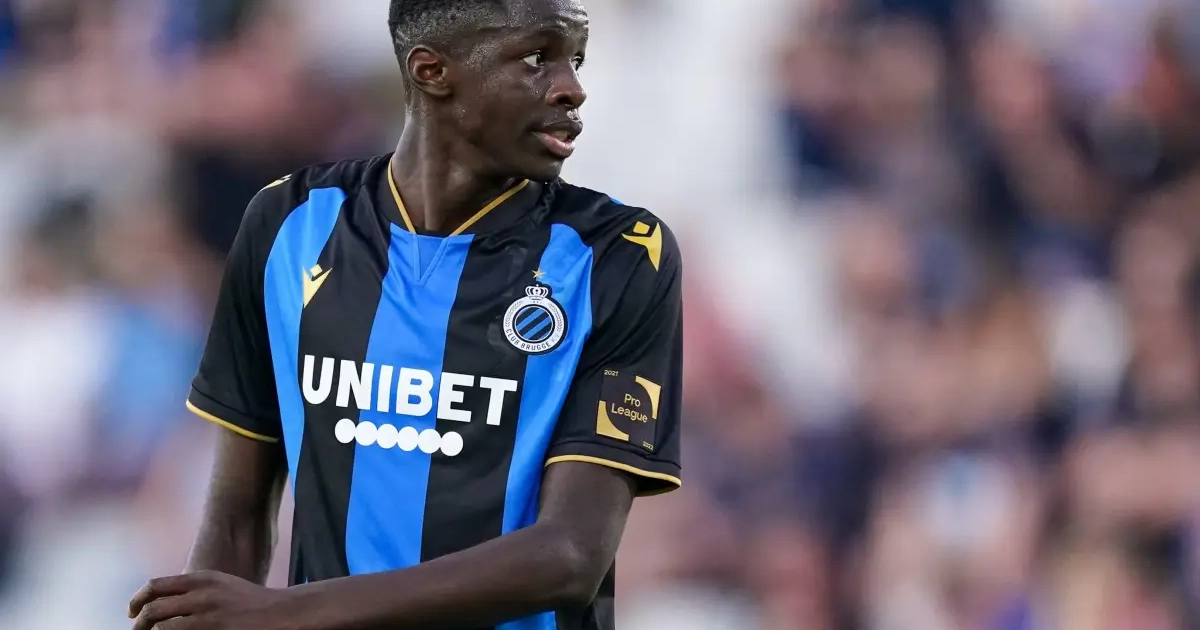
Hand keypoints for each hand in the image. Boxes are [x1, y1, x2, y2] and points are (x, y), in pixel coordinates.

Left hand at [128, 570, 299, 629]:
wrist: (280, 612)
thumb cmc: (250, 602)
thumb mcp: (221, 585)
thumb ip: (196, 589)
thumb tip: (166, 601)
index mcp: (201, 578)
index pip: (155, 586)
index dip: (137, 600)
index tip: (131, 613)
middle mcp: (200, 594)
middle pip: (153, 609)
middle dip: (139, 624)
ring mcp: (206, 614)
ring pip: (161, 627)